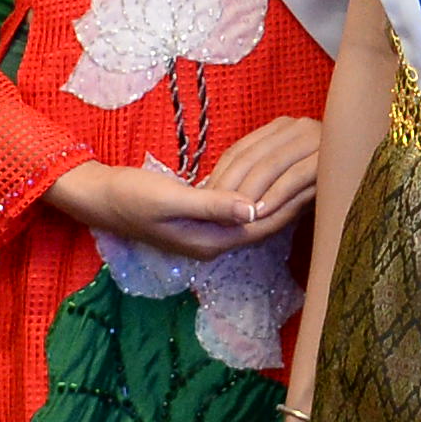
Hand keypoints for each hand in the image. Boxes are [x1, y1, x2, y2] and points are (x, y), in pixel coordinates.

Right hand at [46, 159, 302, 261]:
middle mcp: (213, 243)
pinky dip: (259, 194)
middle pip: (263, 225)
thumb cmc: (130, 197)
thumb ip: (211, 205)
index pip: (262, 227)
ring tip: (306, 178)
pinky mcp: (201, 218)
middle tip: (322, 178)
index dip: (290, 206)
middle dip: (293, 204)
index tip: (316, 184)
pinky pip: (240, 209)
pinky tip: (272, 180)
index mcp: (209, 243)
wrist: (98, 198)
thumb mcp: (169, 199)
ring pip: (254, 217)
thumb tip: (252, 211)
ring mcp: (207, 232)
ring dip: (279, 199)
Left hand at [195, 116, 320, 229]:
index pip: (240, 150)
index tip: (205, 200)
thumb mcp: (284, 174)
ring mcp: (316, 137)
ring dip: (250, 194)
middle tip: (215, 214)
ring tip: (236, 216)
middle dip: (230, 188)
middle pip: (251, 157)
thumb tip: (216, 190)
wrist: (371, 171)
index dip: (220, 176)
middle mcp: (297, 125)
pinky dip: (276, 195)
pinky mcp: (330, 154)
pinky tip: (262, 212)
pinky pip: (296, 175)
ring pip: (271, 165)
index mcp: (281, 126)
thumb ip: (259, 175)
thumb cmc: (320, 182)